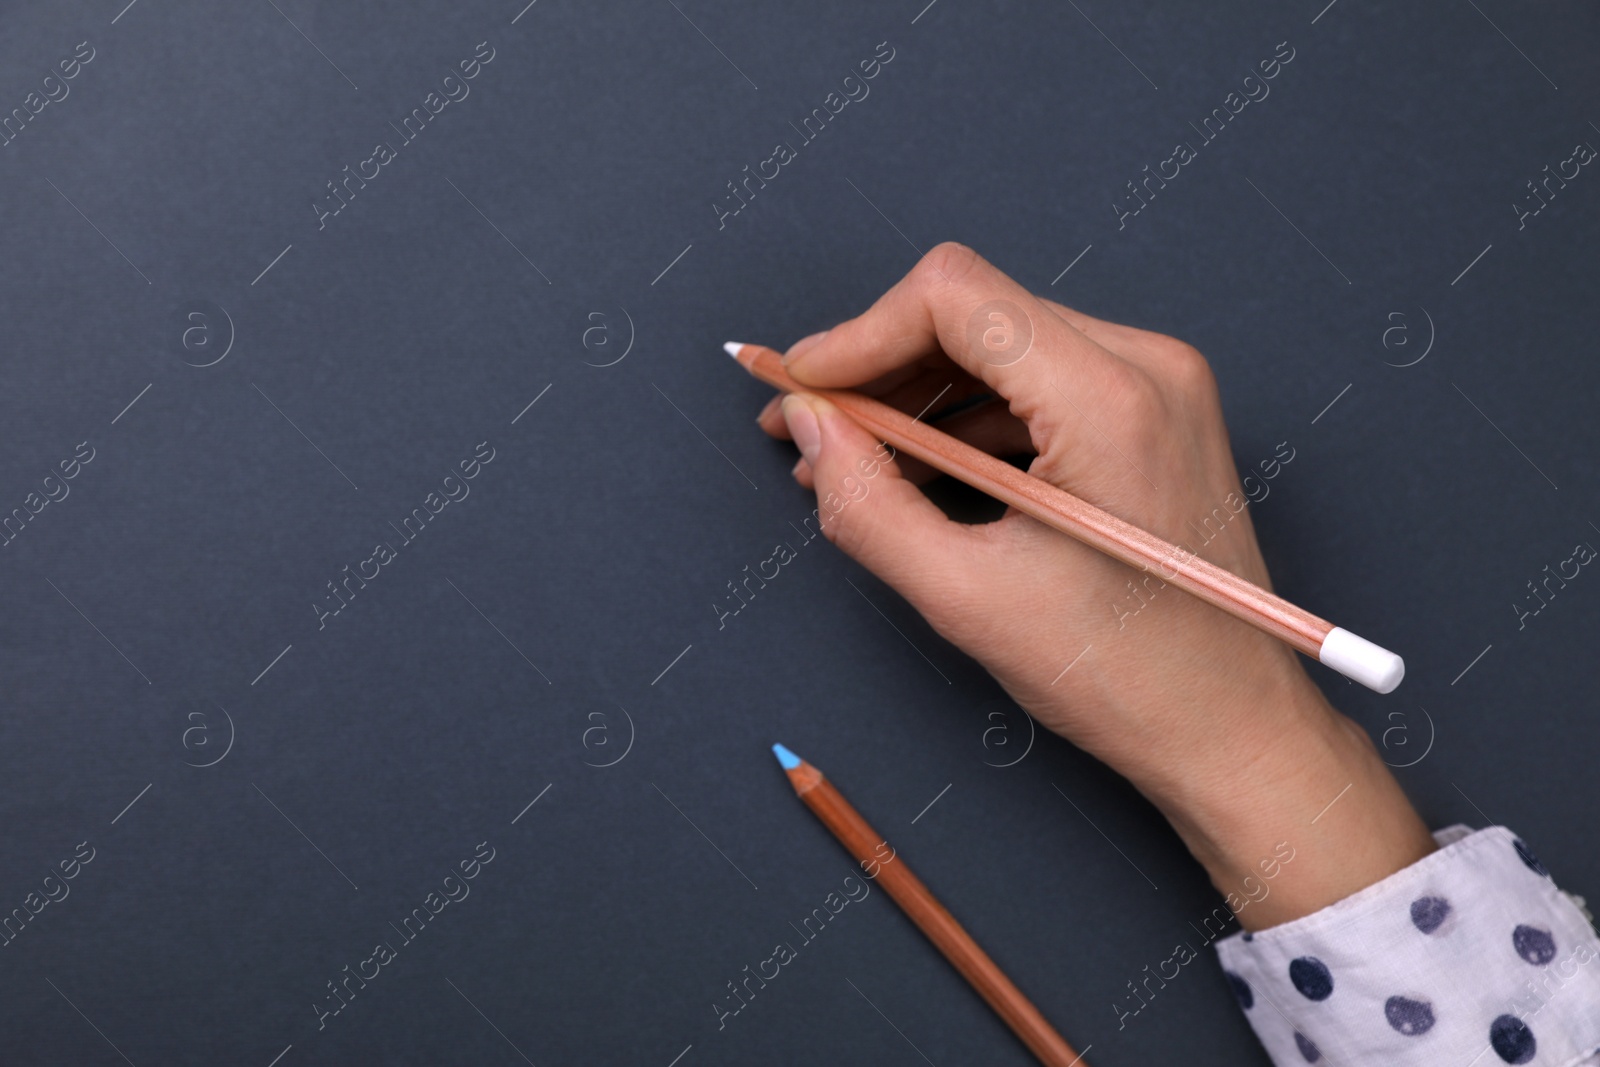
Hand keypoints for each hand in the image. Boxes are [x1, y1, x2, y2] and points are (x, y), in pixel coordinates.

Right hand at [756, 243, 1433, 926]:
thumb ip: (867, 504)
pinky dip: (968, 417)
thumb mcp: (968, 599)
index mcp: (1110, 398)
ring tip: (853, 464)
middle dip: (878, 366)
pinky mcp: (1154, 411)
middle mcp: (1146, 365)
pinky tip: (920, 474)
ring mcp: (1158, 383)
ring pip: (1000, 342)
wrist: (1233, 726)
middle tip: (808, 431)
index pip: (954, 294)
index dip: (857, 335)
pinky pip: (1037, 380)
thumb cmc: (1125, 677)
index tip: (801, 391)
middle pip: (973, 311)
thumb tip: (807, 424)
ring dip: (917, 394)